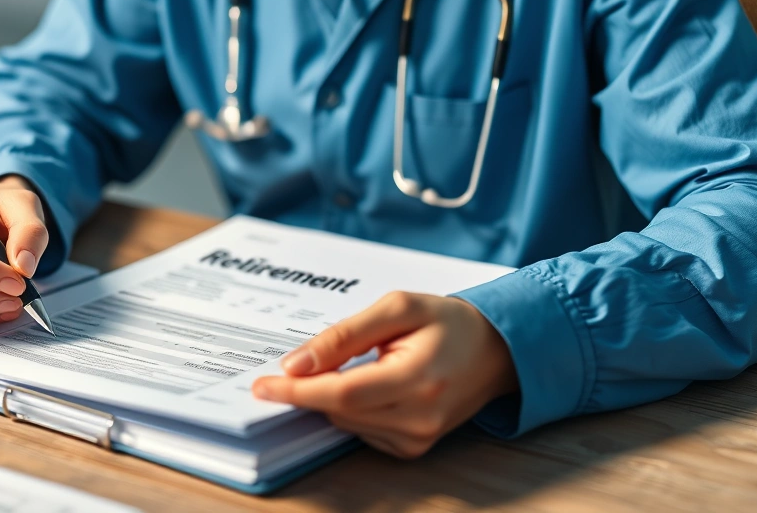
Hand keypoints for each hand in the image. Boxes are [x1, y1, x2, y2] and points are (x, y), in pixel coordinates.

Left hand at [252, 292, 517, 458]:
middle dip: (311, 387)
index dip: (297, 391)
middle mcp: (419, 418)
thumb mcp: (397, 308)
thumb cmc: (448, 322)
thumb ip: (345, 334)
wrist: (495, 350)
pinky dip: (353, 408)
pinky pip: (361, 430)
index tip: (261, 386)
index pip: (342, 394)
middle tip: (306, 360)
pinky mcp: (414, 448)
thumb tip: (296, 364)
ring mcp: (418, 439)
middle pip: (338, 410)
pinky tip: (371, 383)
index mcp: (418, 379)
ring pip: (345, 422)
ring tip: (363, 361)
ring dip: (334, 395)